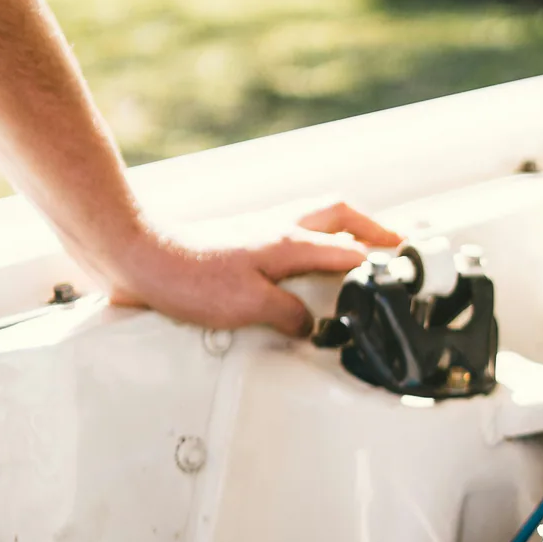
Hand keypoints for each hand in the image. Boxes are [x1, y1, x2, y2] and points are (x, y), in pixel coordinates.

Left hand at [106, 200, 402, 335]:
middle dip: (371, 227)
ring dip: (341, 230)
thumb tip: (311, 326)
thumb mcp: (249, 306)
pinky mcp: (237, 246)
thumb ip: (290, 316)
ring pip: (314, 221)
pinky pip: (287, 237)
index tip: (406, 273)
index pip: (352, 248)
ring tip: (357, 250)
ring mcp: (257, 234)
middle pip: (339, 215)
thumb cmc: (187, 276)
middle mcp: (278, 230)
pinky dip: (307, 245)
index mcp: (290, 242)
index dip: (383, 261)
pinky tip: (301, 266)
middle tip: (393, 243)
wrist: (136, 255)